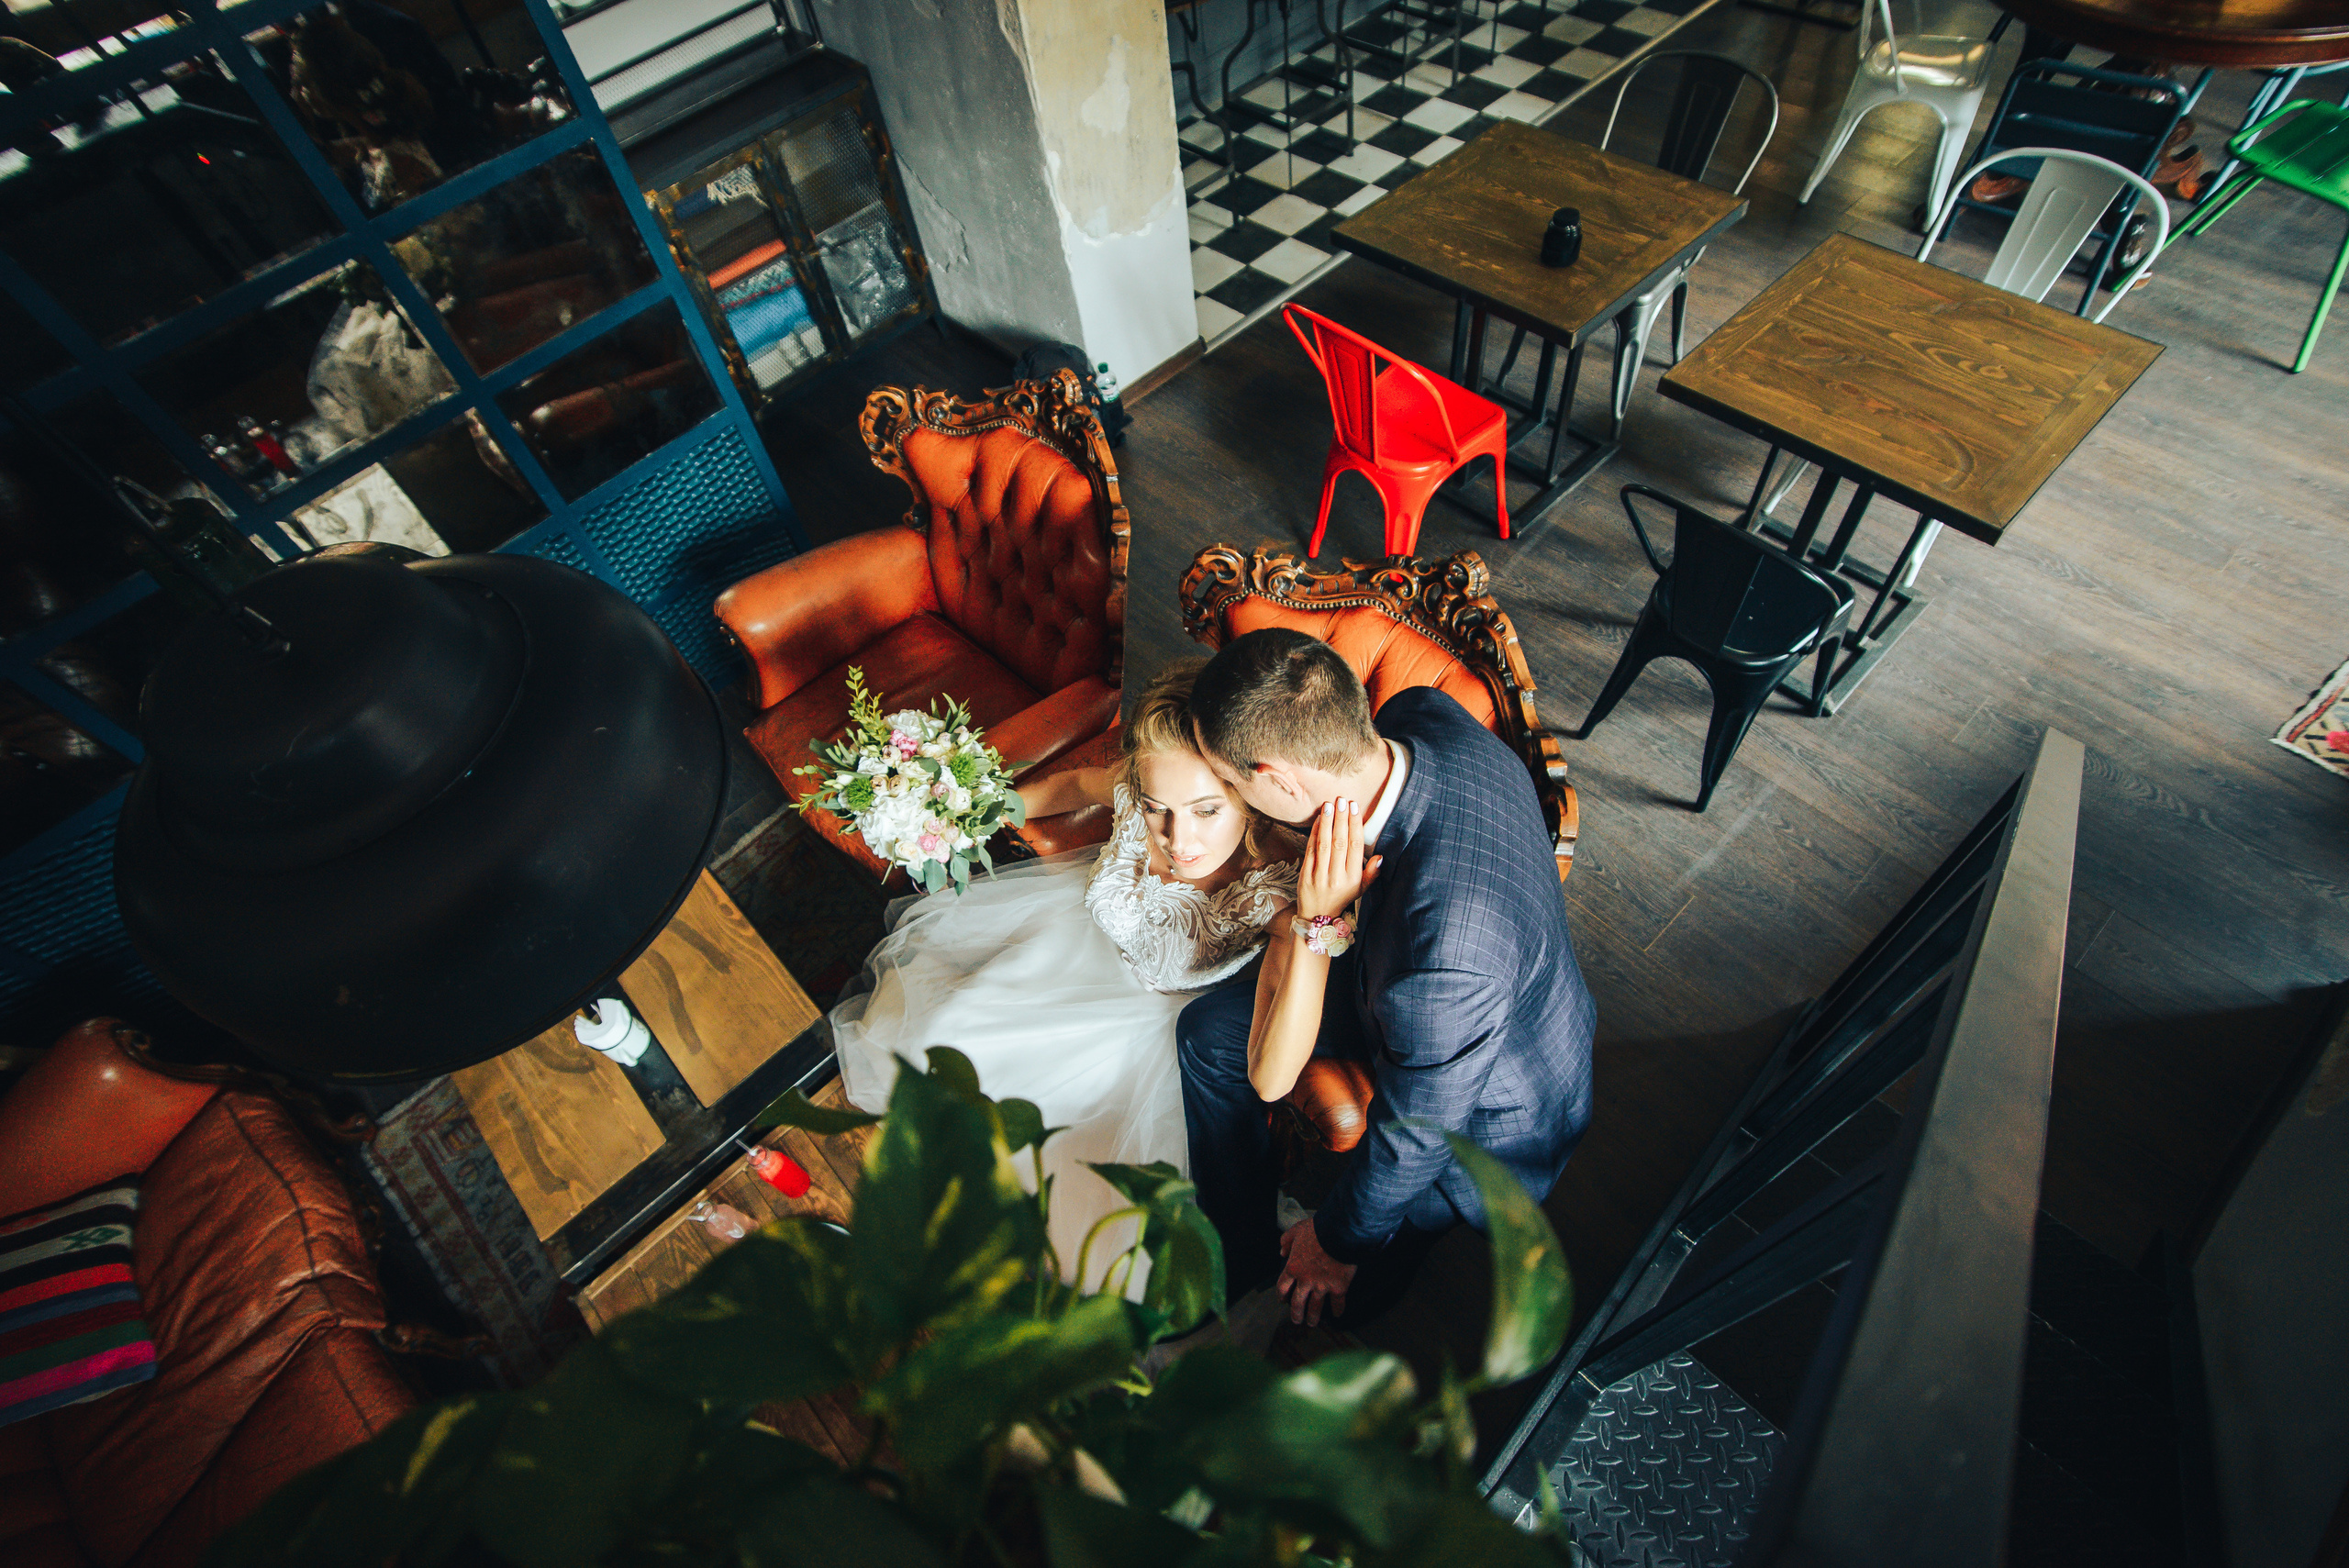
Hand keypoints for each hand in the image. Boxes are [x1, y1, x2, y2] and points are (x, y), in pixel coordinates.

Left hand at [1277, 1216, 1357, 1326]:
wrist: (1339, 1233)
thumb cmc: (1317, 1230)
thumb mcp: (1296, 1230)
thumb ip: (1286, 1241)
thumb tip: (1281, 1252)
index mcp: (1293, 1267)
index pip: (1283, 1286)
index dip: (1282, 1295)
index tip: (1283, 1301)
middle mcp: (1306, 1281)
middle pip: (1297, 1302)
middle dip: (1296, 1313)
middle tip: (1297, 1320)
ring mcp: (1322, 1286)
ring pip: (1315, 1307)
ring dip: (1313, 1317)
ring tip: (1312, 1323)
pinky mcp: (1339, 1287)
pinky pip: (1337, 1302)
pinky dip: (1337, 1309)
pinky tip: (1337, 1315)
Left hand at [1297, 798, 1381, 921]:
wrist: (1317, 917)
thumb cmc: (1342, 897)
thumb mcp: (1361, 889)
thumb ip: (1371, 873)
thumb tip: (1381, 856)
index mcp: (1353, 878)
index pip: (1356, 847)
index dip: (1355, 825)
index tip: (1355, 808)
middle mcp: (1337, 877)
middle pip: (1340, 842)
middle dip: (1341, 819)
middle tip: (1342, 800)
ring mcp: (1320, 876)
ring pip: (1325, 844)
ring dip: (1327, 822)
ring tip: (1330, 805)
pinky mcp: (1305, 875)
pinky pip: (1311, 850)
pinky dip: (1314, 833)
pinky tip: (1318, 819)